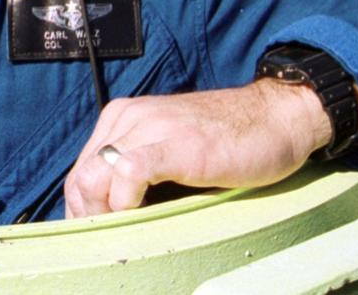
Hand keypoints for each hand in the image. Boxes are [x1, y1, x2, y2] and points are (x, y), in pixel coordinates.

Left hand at [63, 79, 329, 217]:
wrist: (276, 116)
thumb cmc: (229, 141)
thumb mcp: (170, 149)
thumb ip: (140, 170)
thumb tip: (112, 214)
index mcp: (123, 117)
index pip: (81, 171)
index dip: (84, 210)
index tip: (100, 235)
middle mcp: (130, 117)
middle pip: (81, 177)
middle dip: (89, 216)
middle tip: (111, 241)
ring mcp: (151, 127)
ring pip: (95, 175)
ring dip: (104, 213)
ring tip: (127, 232)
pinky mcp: (177, 144)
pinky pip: (130, 171)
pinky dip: (126, 200)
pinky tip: (143, 214)